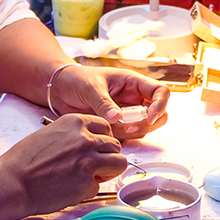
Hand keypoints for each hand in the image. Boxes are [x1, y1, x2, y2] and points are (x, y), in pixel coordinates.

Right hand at [0, 113, 127, 215]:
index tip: (98, 147)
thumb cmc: (25, 159)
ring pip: (119, 163)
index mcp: (75, 122)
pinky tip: (71, 188)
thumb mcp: (50, 132)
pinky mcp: (87, 184)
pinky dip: (88, 189)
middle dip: (107, 156)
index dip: (103, 139)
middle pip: (116, 145)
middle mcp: (85, 139)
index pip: (106, 126)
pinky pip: (100, 186)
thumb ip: (74, 134)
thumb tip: (90, 142)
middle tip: (94, 165)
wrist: (12, 181)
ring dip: (108, 171)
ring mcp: (89, 162)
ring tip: (90, 176)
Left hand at [48, 64, 170, 140]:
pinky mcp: (117, 127)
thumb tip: (116, 118)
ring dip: (132, 132)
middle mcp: (134, 99)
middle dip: (147, 124)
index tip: (149, 117)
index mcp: (132, 83)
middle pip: (158, 114)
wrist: (59, 90)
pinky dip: (121, 138)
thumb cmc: (76, 80)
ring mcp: (127, 114)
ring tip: (111, 128)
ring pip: (144, 128)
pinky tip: (106, 132)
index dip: (160, 105)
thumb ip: (103, 103)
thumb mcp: (90, 87)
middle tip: (128, 128)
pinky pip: (127, 137)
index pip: (160, 92)